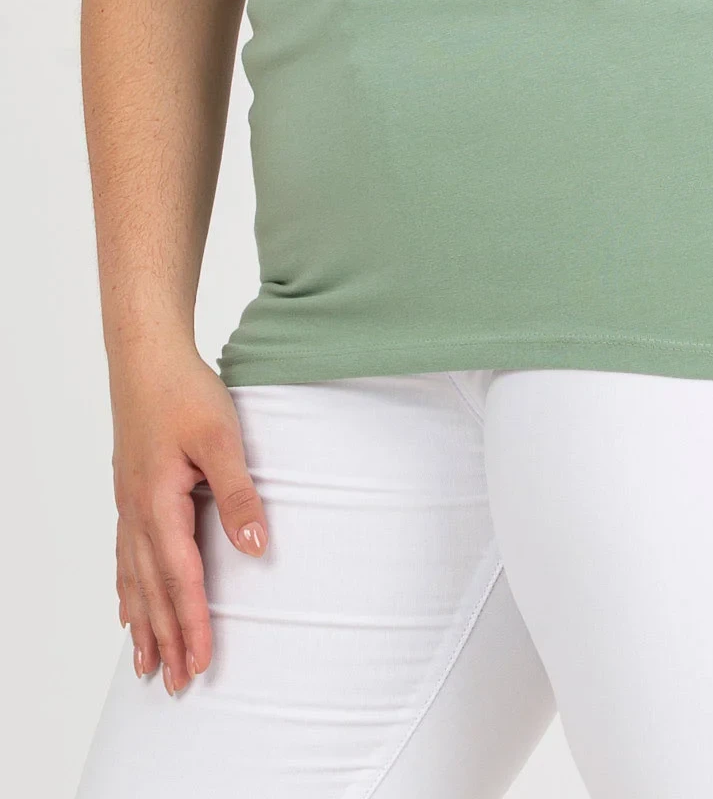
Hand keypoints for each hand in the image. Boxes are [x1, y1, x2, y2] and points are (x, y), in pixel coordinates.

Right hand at [109, 345, 268, 691]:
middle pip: (152, 590)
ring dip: (143, 623)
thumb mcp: (222, 437)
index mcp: (159, 504)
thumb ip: (239, 492)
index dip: (191, 624)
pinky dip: (128, 591)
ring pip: (134, 579)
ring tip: (146, 664)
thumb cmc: (184, 392)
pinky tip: (127, 609)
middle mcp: (137, 513)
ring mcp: (128, 506)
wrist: (145, 358)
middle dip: (165, 639)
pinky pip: (125, 557)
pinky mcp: (130, 495)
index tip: (200, 663)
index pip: (180, 578)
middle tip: (174, 685)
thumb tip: (256, 544)